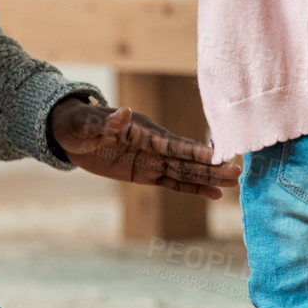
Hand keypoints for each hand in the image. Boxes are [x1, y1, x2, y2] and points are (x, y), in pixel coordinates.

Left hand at [49, 97, 240, 196]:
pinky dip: (192, 189)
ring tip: (234, 182)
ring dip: (208, 178)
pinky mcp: (146, 173)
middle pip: (186, 159)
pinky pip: (172, 183)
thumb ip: (107, 123)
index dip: (192, 150)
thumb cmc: (77, 124)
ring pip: (184, 172)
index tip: (214, 155)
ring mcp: (151, 159)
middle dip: (210, 167)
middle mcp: (152, 145)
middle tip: (237, 172)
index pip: (171, 143)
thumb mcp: (86, 124)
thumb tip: (126, 112)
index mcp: (142, 131)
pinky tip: (213, 195)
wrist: (70, 133)